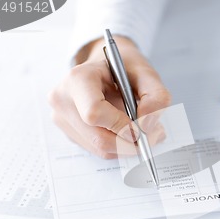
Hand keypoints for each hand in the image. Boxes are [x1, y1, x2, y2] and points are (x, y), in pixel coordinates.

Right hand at [49, 37, 169, 158]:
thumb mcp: (147, 74)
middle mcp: (64, 100)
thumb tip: (147, 126)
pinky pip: (98, 150)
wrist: (107, 68)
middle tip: (153, 136)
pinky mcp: (70, 133)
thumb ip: (156, 97)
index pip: (94, 113)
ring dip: (127, 147)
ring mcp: (63, 119)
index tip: (141, 128)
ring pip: (100, 149)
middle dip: (131, 143)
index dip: (121, 125)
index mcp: (78, 79)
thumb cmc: (125, 69)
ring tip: (144, 131)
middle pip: (99, 138)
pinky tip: (128, 132)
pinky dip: (119, 147)